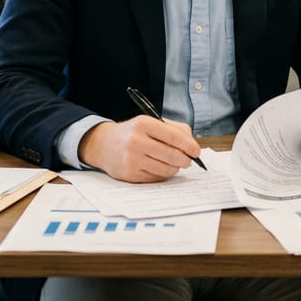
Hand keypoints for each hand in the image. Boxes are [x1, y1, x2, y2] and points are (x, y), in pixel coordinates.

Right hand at [78, 117, 202, 182]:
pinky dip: (162, 174)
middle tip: (188, 160)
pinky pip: (156, 178)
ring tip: (172, 163)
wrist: (103, 145)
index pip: (174, 137)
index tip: (196, 151)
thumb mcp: (150, 122)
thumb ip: (174, 129)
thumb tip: (192, 145)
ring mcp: (132, 159)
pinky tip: (158, 167)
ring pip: (166, 169)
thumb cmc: (133, 133)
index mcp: (143, 124)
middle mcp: (136, 141)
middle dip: (185, 160)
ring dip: (174, 168)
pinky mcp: (130, 174)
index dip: (189, 146)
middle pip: (172, 155)